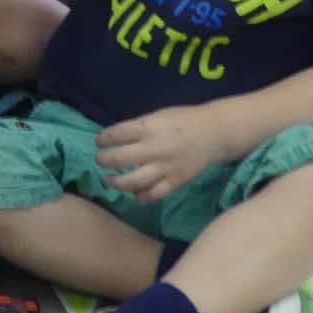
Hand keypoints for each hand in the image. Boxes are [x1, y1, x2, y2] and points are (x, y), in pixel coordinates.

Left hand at [95, 106, 229, 202]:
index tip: (99, 142)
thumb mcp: (158, 116)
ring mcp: (164, 167)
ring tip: (110, 179)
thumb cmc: (182, 121)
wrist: (213, 134)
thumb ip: (139, 128)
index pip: (117, 134)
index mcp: (149, 127)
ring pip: (133, 181)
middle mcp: (154, 148)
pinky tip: (134, 192)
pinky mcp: (174, 182)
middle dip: (104, 160)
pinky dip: (141, 196)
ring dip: (117, 182)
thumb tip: (117, 139)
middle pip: (120, 159)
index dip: (104, 139)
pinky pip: (153, 194)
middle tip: (100, 160)